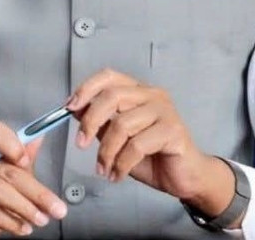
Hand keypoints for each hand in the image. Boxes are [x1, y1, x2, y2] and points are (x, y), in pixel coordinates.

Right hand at [0, 122, 67, 239]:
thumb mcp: (10, 175)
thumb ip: (24, 158)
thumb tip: (39, 137)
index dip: (11, 144)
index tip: (26, 160)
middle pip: (5, 171)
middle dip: (36, 191)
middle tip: (57, 208)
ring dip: (25, 208)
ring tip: (42, 220)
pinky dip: (10, 221)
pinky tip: (24, 228)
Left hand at [68, 68, 235, 218]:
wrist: (184, 178)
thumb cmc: (152, 156)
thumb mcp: (117, 138)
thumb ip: (100, 122)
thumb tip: (74, 109)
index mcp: (138, 91)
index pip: (108, 77)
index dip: (86, 89)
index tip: (70, 107)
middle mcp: (152, 95)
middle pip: (112, 97)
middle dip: (90, 121)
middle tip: (80, 143)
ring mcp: (164, 111)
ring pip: (122, 124)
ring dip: (106, 152)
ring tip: (103, 168)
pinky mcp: (173, 131)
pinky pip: (137, 145)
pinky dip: (121, 164)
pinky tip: (117, 174)